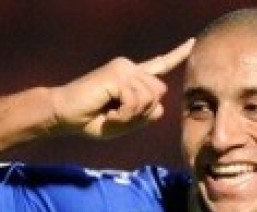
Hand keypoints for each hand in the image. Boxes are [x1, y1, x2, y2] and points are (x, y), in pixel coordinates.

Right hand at [49, 39, 193, 139]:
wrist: (63, 115)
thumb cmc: (89, 120)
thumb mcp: (123, 124)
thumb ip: (144, 117)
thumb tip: (160, 108)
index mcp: (131, 77)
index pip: (159, 64)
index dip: (177, 55)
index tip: (193, 42)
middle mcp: (129, 68)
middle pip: (160, 92)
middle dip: (144, 112)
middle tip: (119, 118)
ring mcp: (123, 69)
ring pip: (150, 98)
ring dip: (132, 115)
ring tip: (111, 114)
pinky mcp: (117, 75)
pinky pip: (136, 101)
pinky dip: (124, 115)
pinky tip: (109, 113)